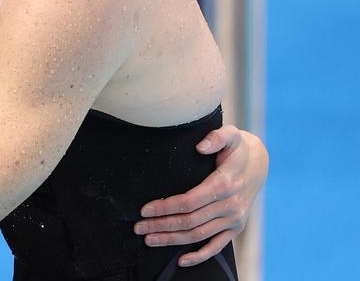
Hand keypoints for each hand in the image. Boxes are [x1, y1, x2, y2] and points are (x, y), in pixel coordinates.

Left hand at [135, 126, 268, 266]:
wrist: (259, 162)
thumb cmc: (237, 147)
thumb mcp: (231, 135)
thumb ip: (216, 137)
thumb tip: (200, 146)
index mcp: (224, 184)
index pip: (189, 202)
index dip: (165, 207)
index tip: (144, 210)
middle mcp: (230, 205)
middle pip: (190, 221)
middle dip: (161, 226)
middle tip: (138, 228)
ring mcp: (234, 219)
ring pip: (199, 235)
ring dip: (172, 240)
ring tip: (149, 239)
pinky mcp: (236, 227)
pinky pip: (217, 246)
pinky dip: (200, 256)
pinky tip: (181, 261)